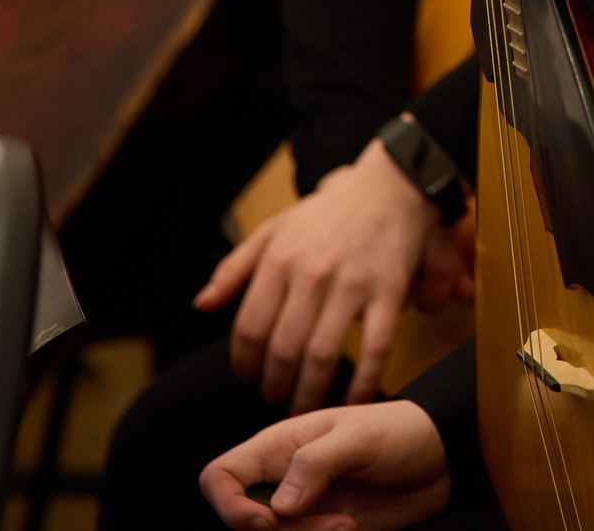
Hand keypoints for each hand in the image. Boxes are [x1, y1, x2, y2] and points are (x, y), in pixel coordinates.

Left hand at [195, 137, 474, 409]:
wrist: (391, 185)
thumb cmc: (328, 212)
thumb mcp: (274, 228)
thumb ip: (235, 268)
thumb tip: (202, 305)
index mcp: (280, 259)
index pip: (250, 326)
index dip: (244, 360)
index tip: (246, 376)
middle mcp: (312, 273)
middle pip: (283, 347)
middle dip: (275, 384)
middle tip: (275, 399)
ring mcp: (353, 284)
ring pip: (323, 353)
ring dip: (310, 392)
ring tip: (304, 407)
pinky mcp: (389, 291)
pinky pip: (376, 347)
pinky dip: (364, 380)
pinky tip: (353, 400)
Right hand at [198, 400, 451, 530]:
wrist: (443, 458)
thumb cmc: (401, 432)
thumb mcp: (360, 437)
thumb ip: (316, 463)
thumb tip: (278, 507)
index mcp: (278, 446)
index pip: (219, 476)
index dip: (228, 505)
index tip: (269, 520)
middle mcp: (281, 481)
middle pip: (243, 520)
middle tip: (330, 520)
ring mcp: (303, 510)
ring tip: (349, 524)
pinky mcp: (324, 530)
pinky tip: (353, 528)